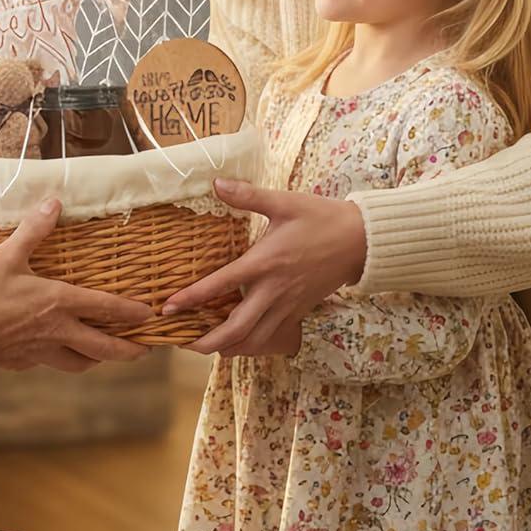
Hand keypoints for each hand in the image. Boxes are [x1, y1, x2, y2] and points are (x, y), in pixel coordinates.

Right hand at [0, 199, 155, 372]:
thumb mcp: (7, 256)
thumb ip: (33, 230)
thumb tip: (53, 202)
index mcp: (59, 302)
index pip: (106, 308)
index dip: (131, 312)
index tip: (150, 315)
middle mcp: (59, 330)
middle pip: (105, 347)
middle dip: (129, 350)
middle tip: (146, 349)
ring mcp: (44, 351)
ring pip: (83, 362)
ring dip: (99, 358)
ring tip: (107, 353)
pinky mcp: (27, 362)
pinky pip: (54, 363)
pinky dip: (66, 359)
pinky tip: (60, 351)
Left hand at [163, 178, 366, 356]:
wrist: (361, 241)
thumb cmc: (321, 218)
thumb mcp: (284, 202)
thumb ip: (248, 195)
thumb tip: (216, 182)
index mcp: (264, 263)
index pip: (220, 285)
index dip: (192, 299)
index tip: (168, 307)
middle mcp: (273, 290)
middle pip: (236, 329)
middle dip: (207, 342)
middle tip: (182, 343)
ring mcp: (288, 305)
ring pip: (255, 340)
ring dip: (229, 348)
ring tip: (206, 348)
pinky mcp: (299, 311)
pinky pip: (271, 337)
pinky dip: (251, 344)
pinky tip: (238, 342)